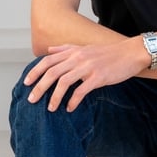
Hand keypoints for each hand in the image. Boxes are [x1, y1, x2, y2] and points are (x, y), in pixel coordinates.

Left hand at [24, 39, 148, 112]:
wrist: (130, 53)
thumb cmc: (108, 53)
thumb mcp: (85, 47)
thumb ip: (66, 49)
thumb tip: (49, 50)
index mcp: (74, 51)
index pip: (48, 60)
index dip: (35, 71)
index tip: (26, 83)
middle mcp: (78, 57)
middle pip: (52, 72)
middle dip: (39, 87)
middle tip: (32, 100)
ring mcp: (88, 67)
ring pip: (64, 82)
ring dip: (54, 97)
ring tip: (50, 108)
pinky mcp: (98, 77)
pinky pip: (81, 91)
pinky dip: (73, 101)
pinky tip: (70, 108)